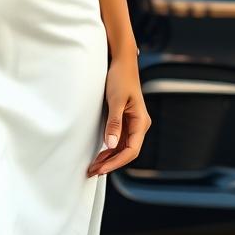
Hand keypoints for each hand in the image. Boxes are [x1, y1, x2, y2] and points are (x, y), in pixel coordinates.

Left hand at [86, 58, 151, 176]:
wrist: (122, 62)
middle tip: (92, 171)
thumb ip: (114, 123)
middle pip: (126, 152)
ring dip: (109, 158)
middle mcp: (139, 125)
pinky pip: (118, 140)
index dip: (116, 162)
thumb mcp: (116, 100)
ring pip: (122, 147)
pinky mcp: (124, 120)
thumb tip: (111, 145)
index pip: (131, 150)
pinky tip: (99, 155)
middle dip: (110, 163)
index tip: (101, 168)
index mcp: (141, 122)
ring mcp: (132, 124)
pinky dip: (109, 149)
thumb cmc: (120, 78)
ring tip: (93, 167)